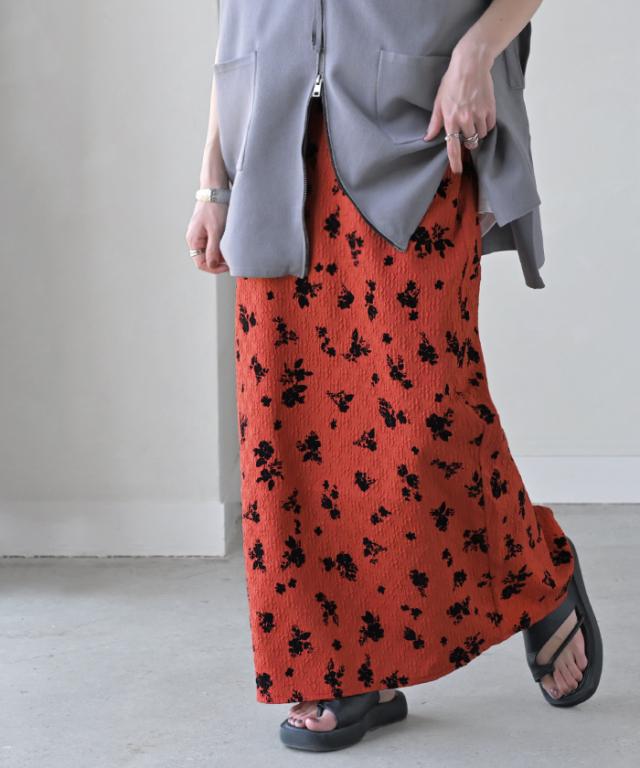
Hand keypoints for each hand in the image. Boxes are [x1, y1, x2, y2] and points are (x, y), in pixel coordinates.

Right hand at [185, 201, 228, 273]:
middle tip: (231, 259)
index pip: (201, 264)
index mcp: (193, 240)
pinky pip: (212, 244)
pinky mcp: (206, 230)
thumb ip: (213, 250)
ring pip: (209, 252)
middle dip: (218, 262)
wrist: (215, 190)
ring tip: (230, 251)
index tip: (228, 266)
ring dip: (220, 254)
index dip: (215, 268)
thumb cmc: (214, 208)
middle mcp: (194, 239)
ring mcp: (199, 234)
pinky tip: (228, 243)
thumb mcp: (216, 231)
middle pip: (205, 259)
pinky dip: (220, 246)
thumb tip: (212, 265)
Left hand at [424, 45, 496, 173]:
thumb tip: (428, 137)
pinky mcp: (490, 109)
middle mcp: (465, 119)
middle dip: (468, 142)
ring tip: (474, 120)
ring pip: (481, 135)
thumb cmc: (452, 81)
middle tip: (466, 133)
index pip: (452, 147)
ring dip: (477, 133)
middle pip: (470, 143)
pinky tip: (482, 115)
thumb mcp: (439, 101)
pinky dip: (486, 125)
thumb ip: (435, 122)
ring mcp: (479, 114)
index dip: (455, 161)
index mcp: (451, 119)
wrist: (471, 64)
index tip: (458, 171)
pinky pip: (490, 126)